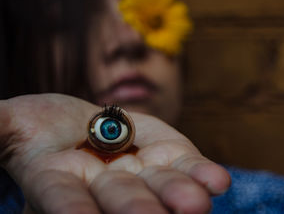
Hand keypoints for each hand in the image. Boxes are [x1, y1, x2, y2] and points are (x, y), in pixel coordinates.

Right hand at [0, 94, 229, 213]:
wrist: (77, 124)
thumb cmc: (36, 126)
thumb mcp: (9, 124)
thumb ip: (0, 129)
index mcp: (56, 183)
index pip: (61, 199)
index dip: (72, 209)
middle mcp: (101, 189)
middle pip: (119, 198)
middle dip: (136, 207)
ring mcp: (137, 171)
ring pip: (158, 184)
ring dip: (178, 193)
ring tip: (197, 204)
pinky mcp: (166, 154)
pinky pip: (183, 165)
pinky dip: (199, 173)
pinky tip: (217, 181)